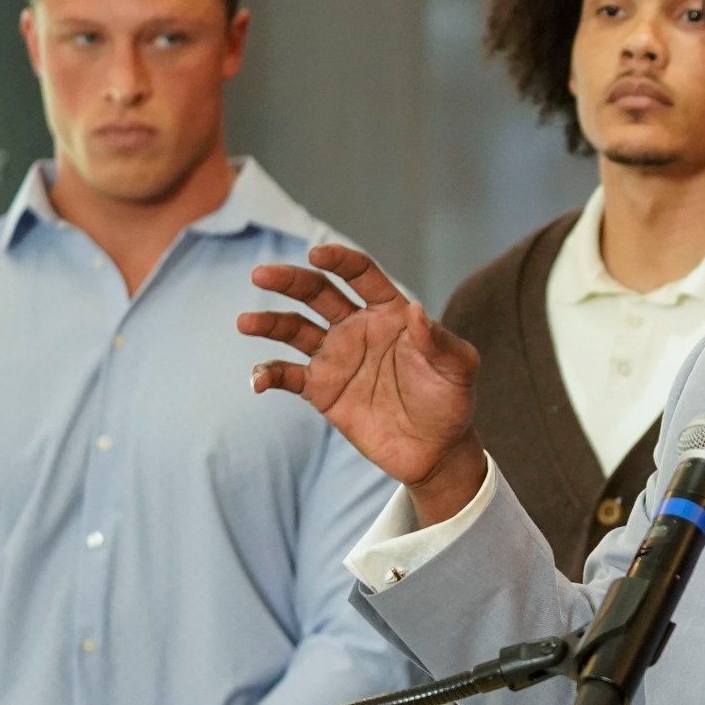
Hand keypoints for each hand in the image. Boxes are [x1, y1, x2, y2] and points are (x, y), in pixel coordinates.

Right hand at [239, 243, 487, 523]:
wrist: (436, 450)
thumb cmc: (451, 401)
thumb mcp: (459, 369)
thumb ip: (440, 341)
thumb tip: (416, 310)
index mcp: (390, 312)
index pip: (361, 275)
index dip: (340, 261)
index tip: (317, 254)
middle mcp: (357, 327)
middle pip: (317, 293)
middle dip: (290, 281)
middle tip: (261, 275)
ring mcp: (336, 357)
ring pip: (294, 329)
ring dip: (269, 323)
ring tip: (246, 323)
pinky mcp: (322, 389)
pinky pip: (288, 375)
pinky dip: (269, 374)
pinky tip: (258, 380)